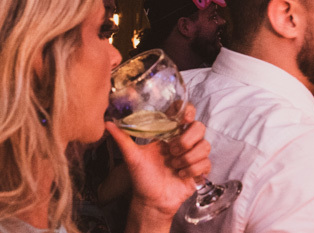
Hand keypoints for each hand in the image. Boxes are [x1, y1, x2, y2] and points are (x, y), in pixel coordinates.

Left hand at [107, 104, 211, 218]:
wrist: (151, 201)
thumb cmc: (142, 177)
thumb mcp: (132, 156)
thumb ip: (123, 139)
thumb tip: (107, 123)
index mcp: (170, 133)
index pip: (185, 112)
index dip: (188, 111)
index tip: (183, 119)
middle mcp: (184, 141)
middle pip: (199, 127)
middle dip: (186, 140)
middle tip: (172, 151)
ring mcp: (193, 155)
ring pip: (205, 145)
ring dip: (188, 157)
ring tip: (174, 166)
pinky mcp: (200, 170)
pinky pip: (206, 163)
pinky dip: (193, 170)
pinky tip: (180, 175)